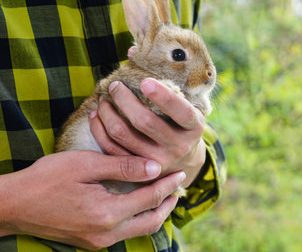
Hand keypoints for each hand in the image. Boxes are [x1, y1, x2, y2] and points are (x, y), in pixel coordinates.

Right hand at [0, 151, 184, 249]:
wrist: (14, 205)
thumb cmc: (47, 178)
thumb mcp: (86, 164)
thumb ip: (123, 167)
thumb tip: (154, 167)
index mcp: (107, 213)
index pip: (150, 198)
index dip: (168, 184)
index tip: (180, 172)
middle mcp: (106, 233)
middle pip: (151, 221)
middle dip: (169, 204)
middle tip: (179, 187)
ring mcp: (97, 241)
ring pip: (139, 230)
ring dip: (156, 213)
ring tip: (165, 195)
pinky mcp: (90, 242)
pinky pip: (125, 232)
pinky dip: (139, 218)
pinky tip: (140, 204)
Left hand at [89, 78, 206, 187]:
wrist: (185, 161)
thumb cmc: (182, 124)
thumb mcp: (187, 106)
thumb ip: (167, 82)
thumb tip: (132, 52)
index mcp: (195, 127)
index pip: (181, 111)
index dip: (163, 97)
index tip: (144, 82)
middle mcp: (179, 146)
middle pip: (145, 122)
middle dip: (125, 100)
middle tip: (115, 86)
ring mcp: (158, 162)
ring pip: (124, 135)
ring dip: (108, 113)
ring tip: (104, 99)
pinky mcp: (139, 171)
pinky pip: (112, 149)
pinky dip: (100, 130)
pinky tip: (96, 116)